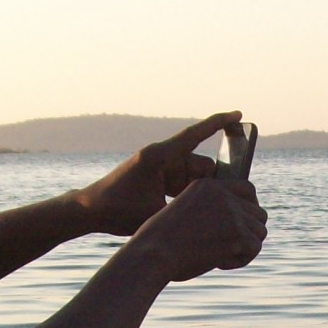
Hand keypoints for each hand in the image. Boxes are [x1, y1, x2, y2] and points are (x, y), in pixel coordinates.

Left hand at [76, 112, 236, 235]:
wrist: (89, 211)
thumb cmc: (117, 209)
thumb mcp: (153, 212)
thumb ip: (182, 209)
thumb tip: (210, 209)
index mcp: (159, 156)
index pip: (195, 135)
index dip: (218, 123)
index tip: (238, 114)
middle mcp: (162, 159)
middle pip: (200, 165)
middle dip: (215, 182)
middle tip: (231, 202)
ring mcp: (160, 169)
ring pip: (193, 178)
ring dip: (201, 193)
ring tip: (208, 213)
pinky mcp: (158, 180)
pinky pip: (183, 185)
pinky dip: (190, 196)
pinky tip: (195, 213)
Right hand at [126, 178, 266, 282]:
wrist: (152, 254)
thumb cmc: (159, 242)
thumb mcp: (184, 213)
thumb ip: (209, 210)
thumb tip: (236, 226)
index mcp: (208, 185)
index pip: (248, 189)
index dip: (249, 209)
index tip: (240, 226)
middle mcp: (223, 195)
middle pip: (258, 213)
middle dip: (248, 232)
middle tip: (227, 247)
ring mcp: (232, 214)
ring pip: (259, 231)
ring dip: (244, 247)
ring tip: (221, 257)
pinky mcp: (237, 235)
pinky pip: (254, 248)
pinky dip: (240, 260)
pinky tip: (219, 263)